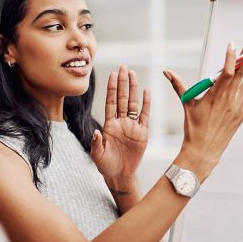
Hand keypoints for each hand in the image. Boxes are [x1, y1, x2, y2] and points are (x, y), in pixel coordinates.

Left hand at [91, 65, 150, 180]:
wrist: (120, 175)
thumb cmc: (106, 165)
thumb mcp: (97, 155)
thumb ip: (96, 144)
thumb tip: (96, 133)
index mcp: (109, 125)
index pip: (111, 102)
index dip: (112, 88)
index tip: (112, 74)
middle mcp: (121, 122)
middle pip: (122, 98)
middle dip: (123, 82)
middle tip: (123, 67)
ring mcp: (132, 126)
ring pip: (133, 103)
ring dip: (133, 88)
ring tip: (133, 74)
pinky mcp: (142, 133)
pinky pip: (145, 115)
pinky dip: (146, 103)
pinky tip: (146, 91)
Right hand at [164, 36, 242, 180]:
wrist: (203, 150)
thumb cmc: (193, 127)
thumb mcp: (186, 104)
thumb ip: (178, 85)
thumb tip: (166, 72)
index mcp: (214, 94)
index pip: (225, 72)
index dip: (230, 57)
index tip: (233, 44)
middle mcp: (228, 99)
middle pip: (240, 72)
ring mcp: (236, 107)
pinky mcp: (242, 115)